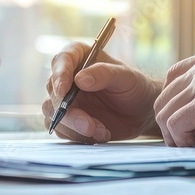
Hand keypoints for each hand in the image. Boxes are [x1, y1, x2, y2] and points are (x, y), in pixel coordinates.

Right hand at [42, 42, 160, 142]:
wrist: (141, 112)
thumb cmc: (134, 87)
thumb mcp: (126, 77)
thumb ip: (104, 74)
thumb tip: (79, 80)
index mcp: (79, 58)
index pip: (61, 60)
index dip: (59, 74)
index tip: (63, 90)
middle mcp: (68, 78)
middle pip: (53, 91)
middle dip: (69, 111)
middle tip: (88, 125)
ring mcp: (67, 101)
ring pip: (53, 113)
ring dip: (74, 127)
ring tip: (101, 131)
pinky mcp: (69, 121)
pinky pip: (62, 130)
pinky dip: (79, 136)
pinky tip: (101, 134)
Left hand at [153, 44, 194, 146]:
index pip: (176, 75)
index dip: (177, 101)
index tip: (188, 122)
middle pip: (166, 93)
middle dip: (171, 119)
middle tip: (186, 138)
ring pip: (166, 108)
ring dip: (173, 132)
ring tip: (190, 144)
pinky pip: (176, 123)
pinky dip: (179, 138)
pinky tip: (194, 145)